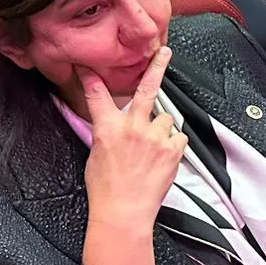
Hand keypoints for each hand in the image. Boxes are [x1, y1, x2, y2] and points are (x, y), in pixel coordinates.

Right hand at [78, 47, 183, 236]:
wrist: (124, 212)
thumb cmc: (106, 189)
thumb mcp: (96, 156)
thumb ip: (107, 134)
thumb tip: (113, 126)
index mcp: (108, 129)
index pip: (98, 96)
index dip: (92, 79)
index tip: (88, 66)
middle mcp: (133, 128)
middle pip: (146, 90)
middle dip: (156, 67)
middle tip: (164, 51)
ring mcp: (155, 137)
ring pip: (165, 119)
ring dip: (161, 130)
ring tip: (152, 150)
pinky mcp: (172, 148)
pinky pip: (178, 137)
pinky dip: (173, 145)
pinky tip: (162, 158)